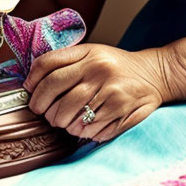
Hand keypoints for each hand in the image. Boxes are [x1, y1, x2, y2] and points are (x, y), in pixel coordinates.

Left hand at [22, 44, 165, 142]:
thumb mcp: (91, 52)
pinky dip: (83, 132)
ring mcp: (112, 95)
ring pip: (72, 121)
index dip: (34, 88)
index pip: (49, 72)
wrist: (154, 74)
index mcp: (90, 56)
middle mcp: (101, 73)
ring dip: (64, 125)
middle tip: (49, 114)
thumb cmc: (116, 65)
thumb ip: (62, 61)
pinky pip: (90, 132)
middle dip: (47, 113)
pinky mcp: (122, 114)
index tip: (32, 96)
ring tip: (68, 120)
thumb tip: (31, 81)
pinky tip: (86, 124)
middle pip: (58, 102)